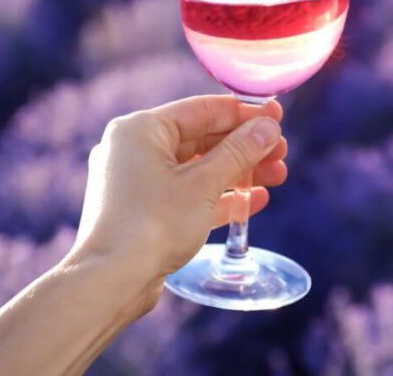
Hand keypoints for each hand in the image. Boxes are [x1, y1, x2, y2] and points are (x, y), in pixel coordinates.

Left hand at [68, 95, 287, 312]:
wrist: (111, 282)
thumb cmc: (152, 225)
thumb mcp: (204, 184)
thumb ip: (239, 152)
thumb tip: (269, 127)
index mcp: (140, 130)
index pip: (202, 110)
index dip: (244, 113)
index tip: (276, 117)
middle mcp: (134, 150)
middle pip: (202, 138)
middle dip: (246, 147)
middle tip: (281, 152)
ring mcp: (138, 182)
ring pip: (198, 168)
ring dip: (239, 172)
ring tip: (276, 176)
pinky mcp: (144, 211)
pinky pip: (188, 194)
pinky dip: (219, 195)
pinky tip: (253, 201)